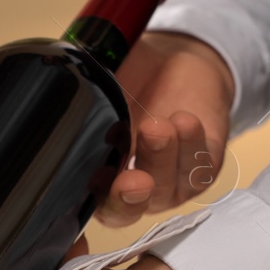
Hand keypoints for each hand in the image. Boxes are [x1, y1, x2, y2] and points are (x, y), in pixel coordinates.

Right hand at [97, 31, 233, 228]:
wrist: (175, 62)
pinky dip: (191, 142)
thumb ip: (88, 114)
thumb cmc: (131, 84)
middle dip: (133, 193)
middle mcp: (138, 190)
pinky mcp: (204, 164)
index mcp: (105, 182)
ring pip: (168, 185)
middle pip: (134, 206)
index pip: (101, 207)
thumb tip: (65, 114)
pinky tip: (183, 121)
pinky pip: (198, 163)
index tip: (100, 180)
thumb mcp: (102, 96)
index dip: (104, 202)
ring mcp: (172, 182)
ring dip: (162, 158)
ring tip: (156, 127)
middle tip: (135, 179)